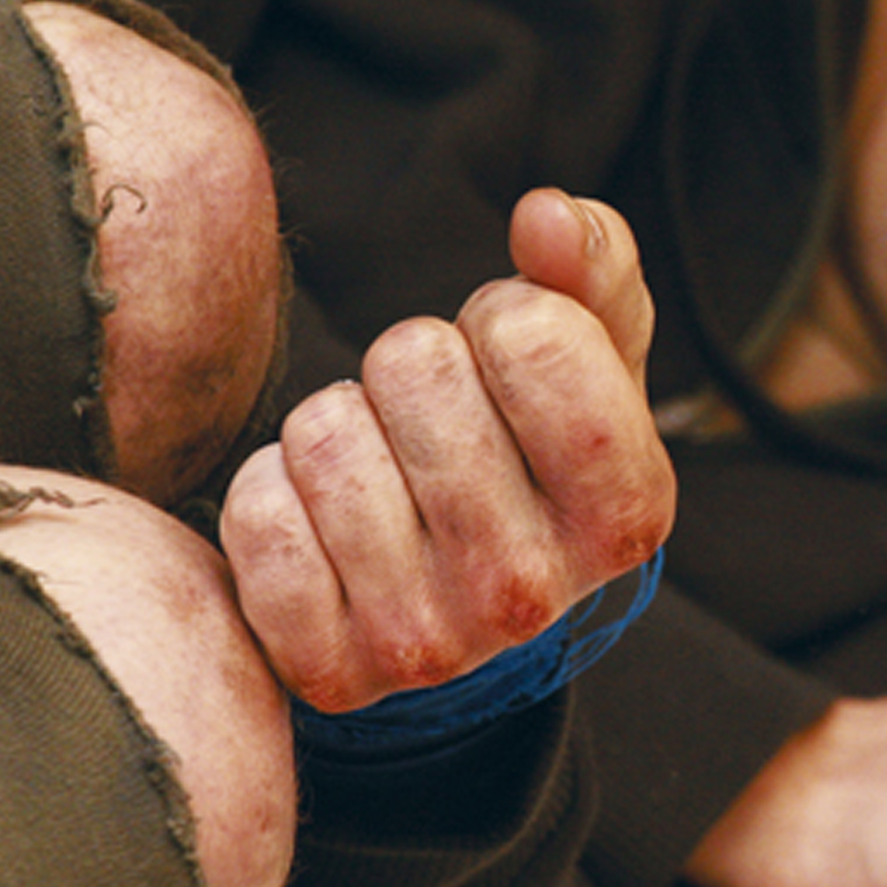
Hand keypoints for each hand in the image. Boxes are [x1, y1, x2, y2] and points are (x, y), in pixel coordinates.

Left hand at [219, 190, 674, 712]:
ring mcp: (431, 642)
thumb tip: (545, 214)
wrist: (462, 606)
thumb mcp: (594, 356)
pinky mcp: (331, 672)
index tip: (511, 369)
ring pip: (324, 435)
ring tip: (381, 473)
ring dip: (337, 427)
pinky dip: (272, 497)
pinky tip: (324, 529)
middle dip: (412, 370)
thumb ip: (590, 264)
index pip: (530, 331)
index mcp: (627, 510)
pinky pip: (258, 516)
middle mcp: (535, 592)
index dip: (504, 317)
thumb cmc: (531, 451)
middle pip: (413, 367)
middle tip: (434, 426)